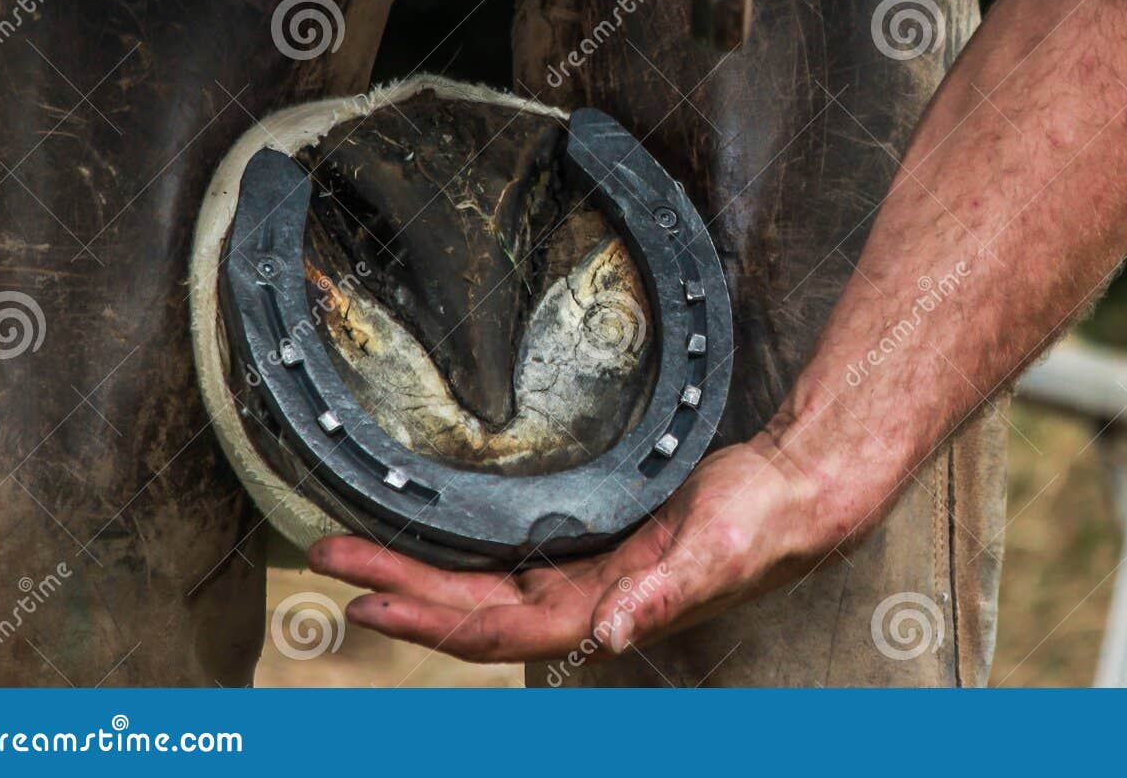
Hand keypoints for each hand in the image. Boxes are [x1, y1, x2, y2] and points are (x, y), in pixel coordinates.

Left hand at [309, 436, 849, 662]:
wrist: (795, 492)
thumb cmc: (763, 522)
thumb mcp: (717, 550)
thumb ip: (665, 594)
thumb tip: (614, 633)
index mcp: (606, 611)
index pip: (500, 629)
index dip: (431, 618)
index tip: (370, 595)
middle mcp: (585, 603)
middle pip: (472, 610)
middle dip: (399, 586)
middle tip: (332, 554)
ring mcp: (585, 576)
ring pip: (482, 587)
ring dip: (418, 572)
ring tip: (355, 547)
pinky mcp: (591, 546)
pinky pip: (510, 560)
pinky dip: (461, 554)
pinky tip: (431, 539)